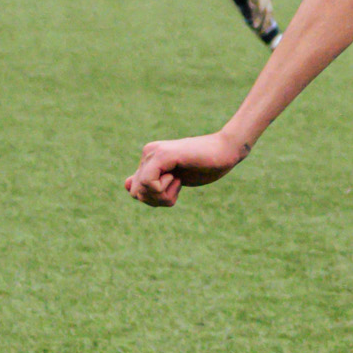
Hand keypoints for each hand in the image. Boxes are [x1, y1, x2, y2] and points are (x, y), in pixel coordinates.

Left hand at [125, 131, 247, 207]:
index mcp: (149, 158)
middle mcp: (148, 152)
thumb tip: (126, 186)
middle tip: (175, 189)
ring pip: (141, 190)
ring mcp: (154, 152)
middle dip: (156, 200)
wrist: (225, 152)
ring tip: (178, 182)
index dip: (152, 200)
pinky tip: (177, 178)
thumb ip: (151, 183)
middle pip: (135, 193)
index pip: (134, 190)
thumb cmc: (205, 166)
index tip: (170, 192)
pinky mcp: (163, 155)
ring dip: (162, 196)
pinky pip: (148, 183)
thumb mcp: (174, 180)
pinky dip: (163, 190)